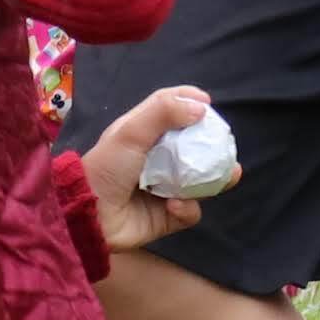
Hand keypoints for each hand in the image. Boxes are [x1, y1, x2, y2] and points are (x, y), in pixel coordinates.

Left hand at [81, 83, 238, 252]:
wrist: (89, 217)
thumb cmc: (108, 167)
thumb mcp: (130, 132)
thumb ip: (163, 112)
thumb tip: (201, 108)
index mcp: (142, 134)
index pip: (169, 109)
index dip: (189, 101)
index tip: (208, 102)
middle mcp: (155, 158)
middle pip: (192, 146)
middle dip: (213, 145)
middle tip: (227, 144)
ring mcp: (163, 188)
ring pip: (199, 180)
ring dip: (214, 177)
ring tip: (229, 174)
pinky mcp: (167, 216)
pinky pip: (189, 210)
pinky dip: (186, 208)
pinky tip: (173, 205)